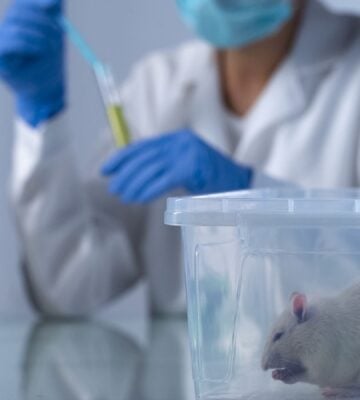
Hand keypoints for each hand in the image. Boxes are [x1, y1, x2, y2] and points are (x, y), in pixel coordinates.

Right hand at [0, 0, 64, 126]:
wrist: (46, 92)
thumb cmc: (49, 67)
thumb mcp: (54, 39)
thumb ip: (51, 18)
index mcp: (16, 25)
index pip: (22, 6)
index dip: (37, 4)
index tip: (54, 6)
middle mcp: (4, 32)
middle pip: (17, 13)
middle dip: (42, 21)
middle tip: (58, 34)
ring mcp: (0, 44)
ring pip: (15, 27)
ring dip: (39, 35)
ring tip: (52, 48)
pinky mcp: (0, 59)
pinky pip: (8, 44)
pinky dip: (27, 44)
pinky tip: (41, 51)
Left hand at [101, 130, 252, 203]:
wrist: (241, 184)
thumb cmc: (213, 179)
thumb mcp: (186, 165)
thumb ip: (165, 165)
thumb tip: (136, 175)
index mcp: (177, 138)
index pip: (143, 146)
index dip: (122, 157)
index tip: (107, 169)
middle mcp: (180, 142)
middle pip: (144, 157)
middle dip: (125, 174)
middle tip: (113, 188)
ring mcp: (187, 153)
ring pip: (151, 168)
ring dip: (133, 184)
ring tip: (123, 196)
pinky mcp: (191, 167)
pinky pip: (162, 180)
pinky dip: (148, 190)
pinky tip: (138, 198)